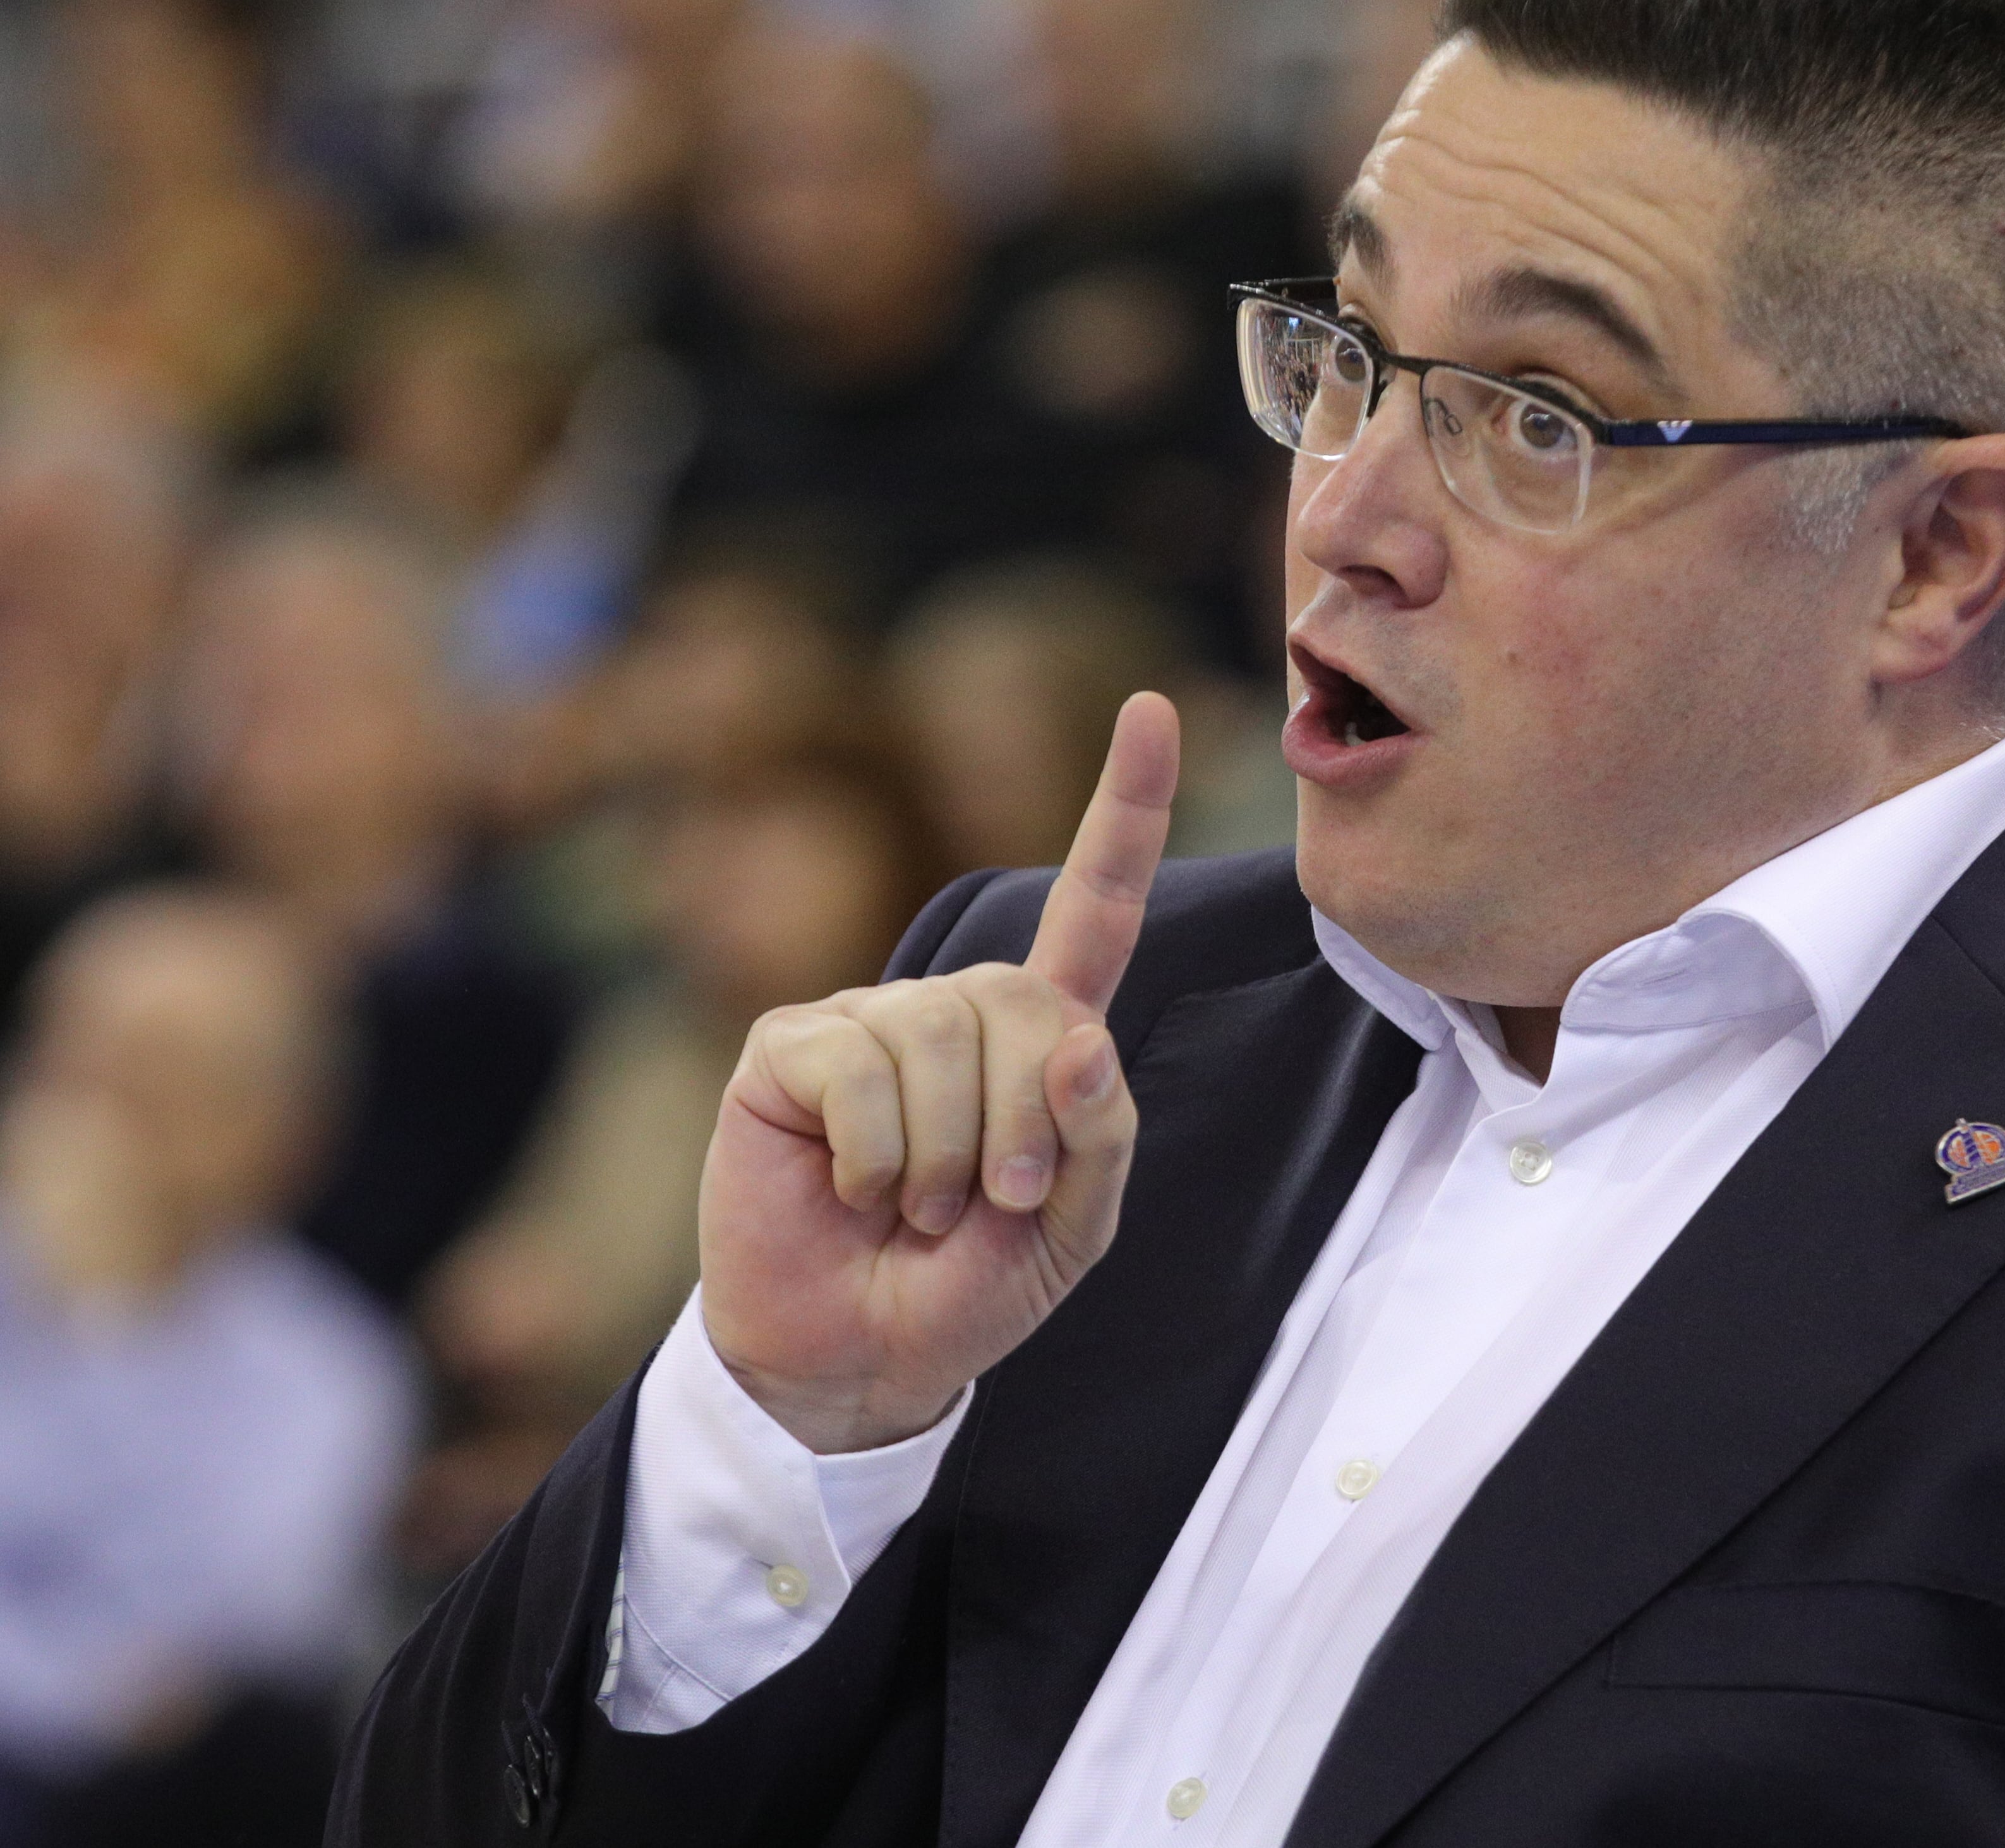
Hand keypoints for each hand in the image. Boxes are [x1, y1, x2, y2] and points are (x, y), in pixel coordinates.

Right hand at [695, 694, 1178, 1452]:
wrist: (858, 1357)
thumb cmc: (970, 1287)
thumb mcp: (1073, 1231)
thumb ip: (1101, 1139)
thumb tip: (1082, 1041)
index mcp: (1040, 1036)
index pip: (1094, 906)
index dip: (1126, 809)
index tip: (1151, 709)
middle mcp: (955, 1007)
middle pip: (1024, 1003)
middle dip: (1022, 1125)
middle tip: (990, 1204)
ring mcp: (867, 1018)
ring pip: (940, 1038)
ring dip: (946, 1155)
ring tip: (919, 1208)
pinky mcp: (791, 1048)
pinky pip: (860, 1071)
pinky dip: (876, 1154)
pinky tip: (854, 1189)